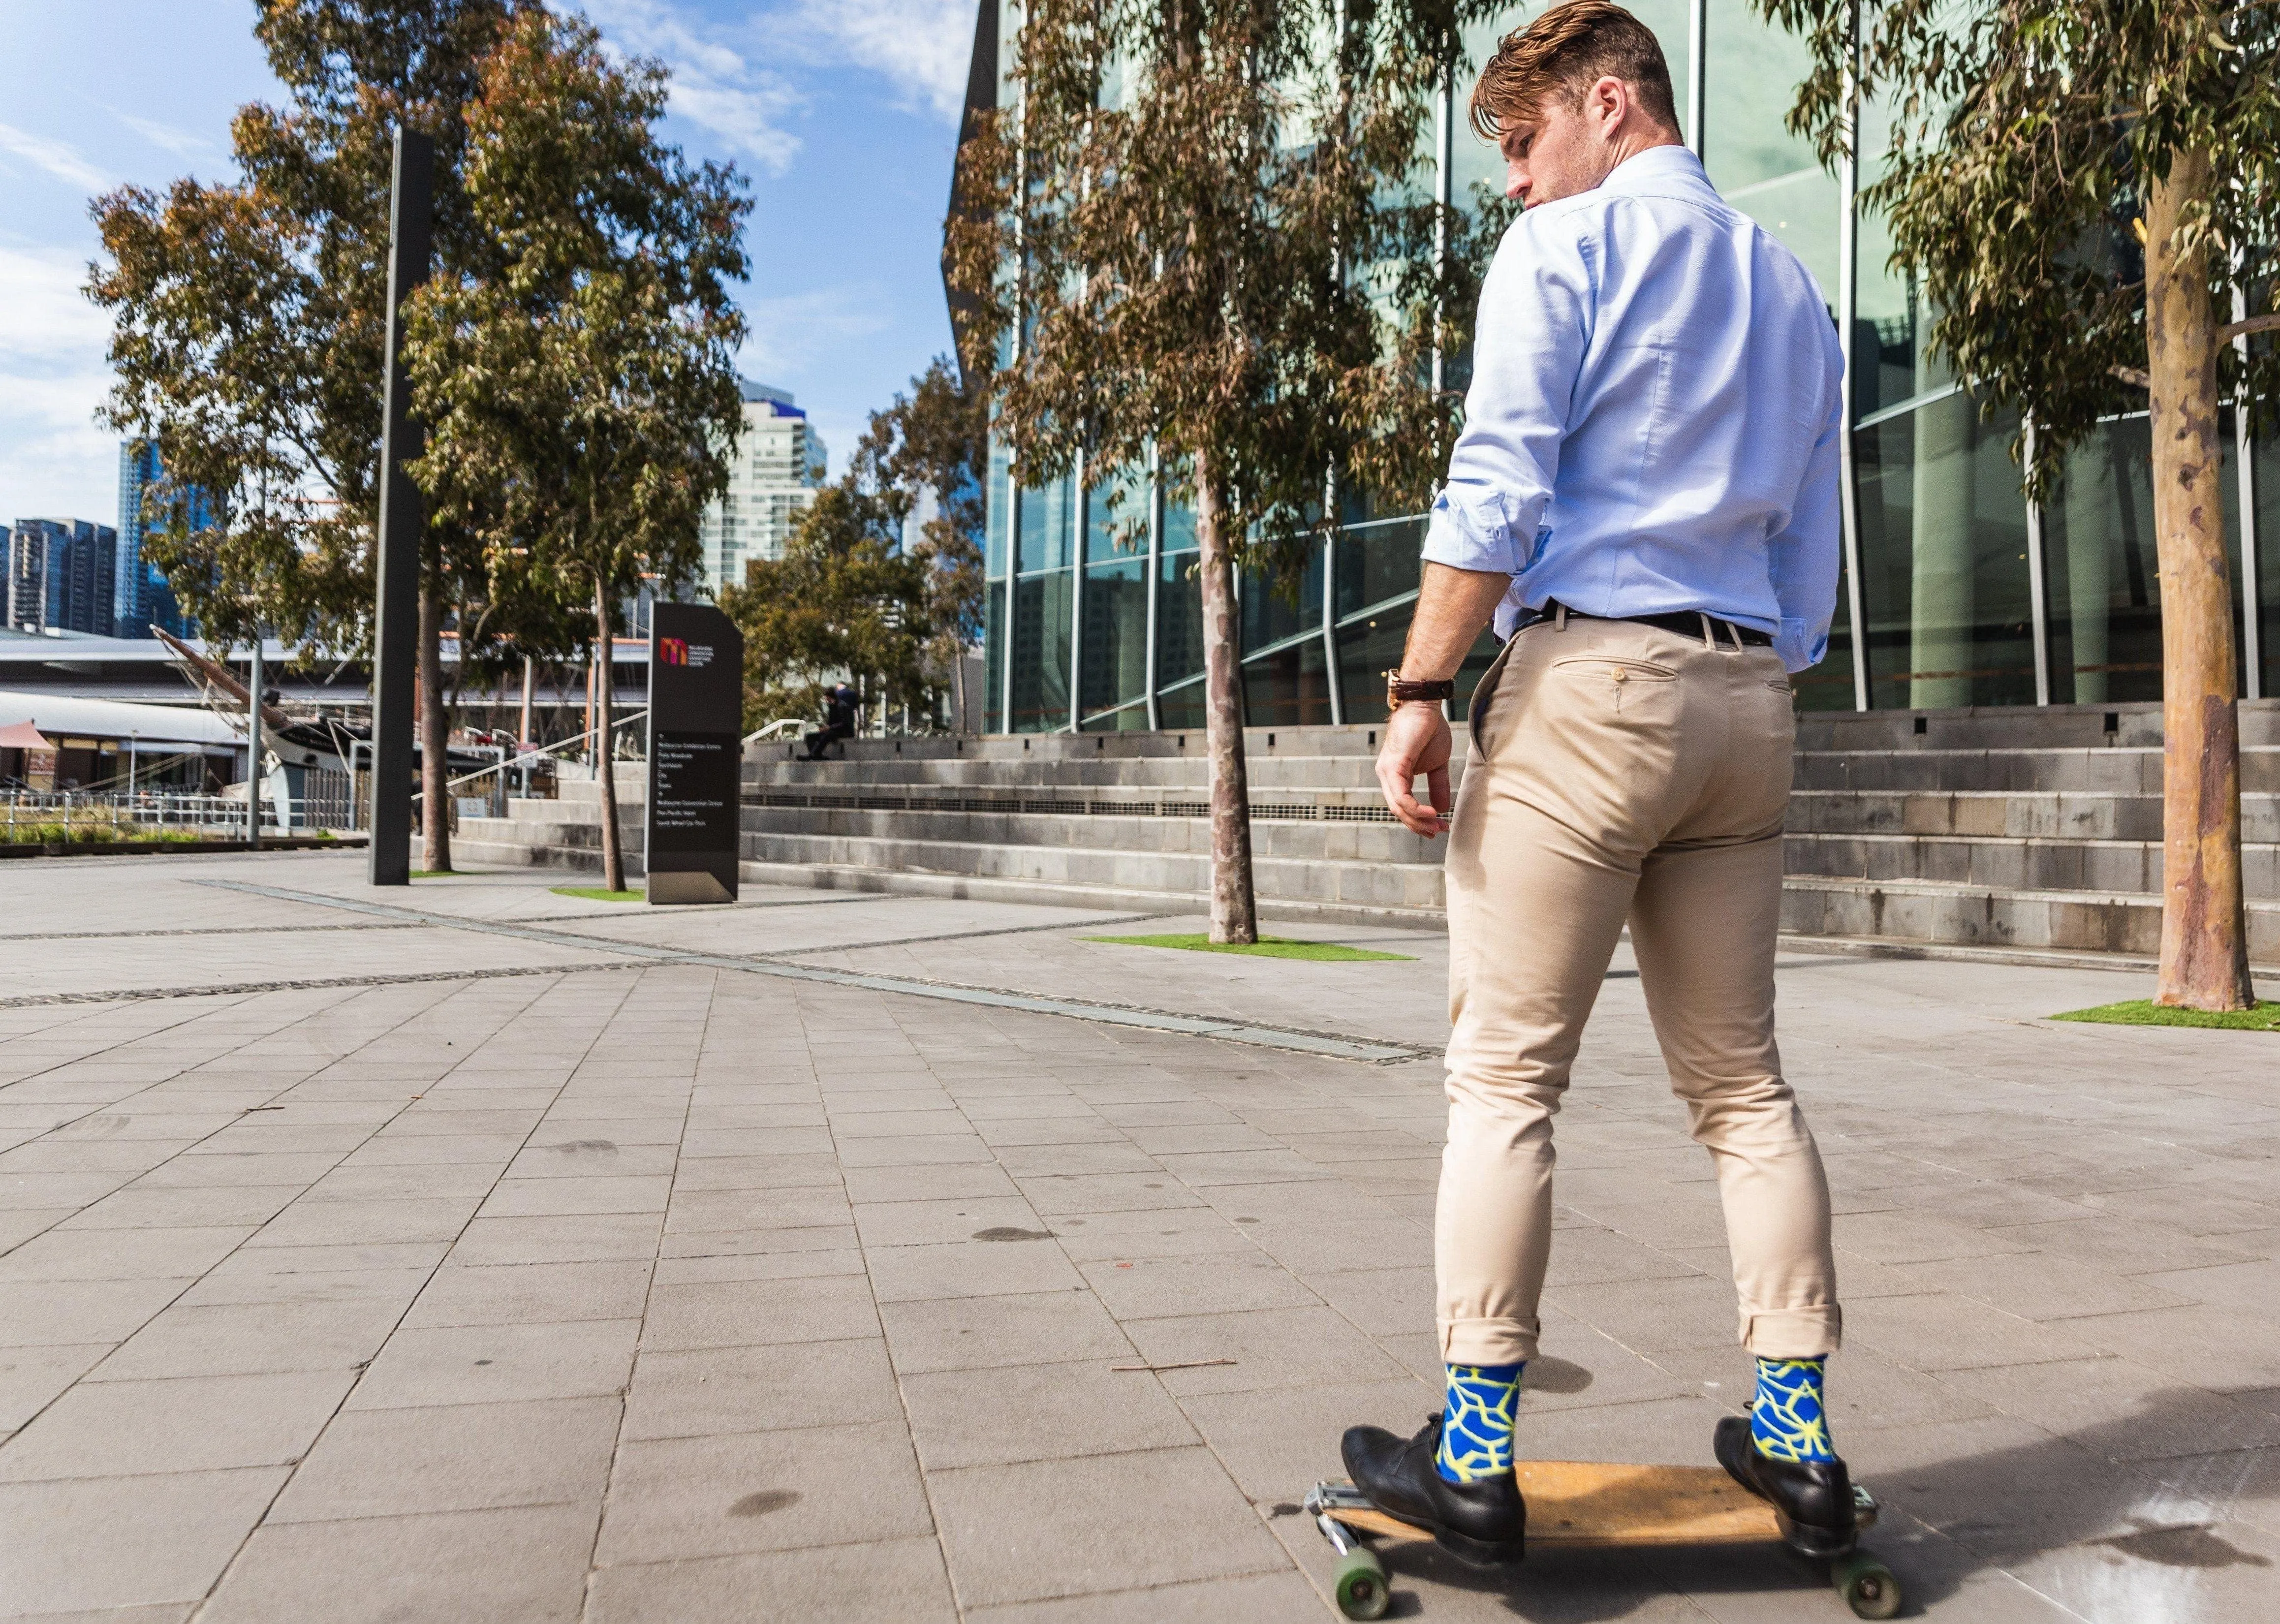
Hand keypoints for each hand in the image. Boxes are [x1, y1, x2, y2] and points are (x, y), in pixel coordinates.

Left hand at [1376, 701, 1452, 835]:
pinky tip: (1431, 813)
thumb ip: (1437, 785)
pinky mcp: (1394, 764)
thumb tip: (1443, 808)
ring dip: (1419, 820)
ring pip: (1398, 806)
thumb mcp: (1437, 764)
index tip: (1437, 828)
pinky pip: (1401, 794)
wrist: (1425, 705)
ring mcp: (1387, 770)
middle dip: (1419, 825)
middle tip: (1439, 831)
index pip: (1402, 806)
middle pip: (1398, 811)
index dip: (1418, 821)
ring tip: (1437, 825)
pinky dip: (1415, 808)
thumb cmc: (1429, 730)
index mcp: (1394, 776)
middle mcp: (1386, 775)